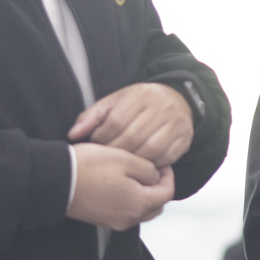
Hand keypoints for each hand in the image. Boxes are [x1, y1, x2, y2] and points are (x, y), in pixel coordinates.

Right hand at [68, 143, 175, 228]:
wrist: (56, 179)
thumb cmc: (87, 167)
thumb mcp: (125, 158)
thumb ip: (148, 169)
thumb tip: (156, 176)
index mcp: (138, 204)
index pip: (167, 193)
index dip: (168, 176)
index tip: (161, 163)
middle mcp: (128, 218)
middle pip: (156, 206)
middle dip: (158, 188)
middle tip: (152, 170)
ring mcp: (114, 221)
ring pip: (140, 210)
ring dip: (144, 195)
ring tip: (135, 175)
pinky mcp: (101, 219)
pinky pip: (124, 212)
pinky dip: (129, 200)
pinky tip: (120, 184)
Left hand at [69, 83, 192, 167]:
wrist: (177, 100)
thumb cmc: (139, 104)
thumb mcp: (115, 103)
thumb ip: (92, 117)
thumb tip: (74, 135)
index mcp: (141, 95)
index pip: (117, 121)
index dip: (103, 137)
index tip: (97, 145)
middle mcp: (162, 107)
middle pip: (133, 137)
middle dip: (116, 151)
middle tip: (108, 158)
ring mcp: (176, 123)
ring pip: (150, 150)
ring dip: (133, 161)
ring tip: (123, 163)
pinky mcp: (184, 139)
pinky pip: (165, 158)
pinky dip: (151, 164)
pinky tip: (141, 164)